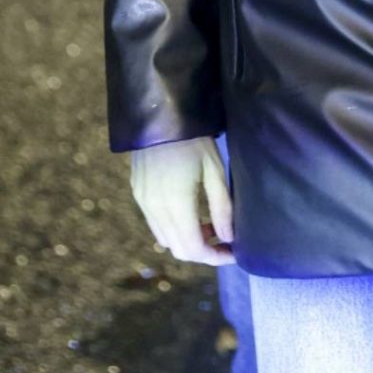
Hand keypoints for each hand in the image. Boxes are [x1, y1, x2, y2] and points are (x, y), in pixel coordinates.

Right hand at [128, 135, 233, 266]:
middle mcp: (154, 207)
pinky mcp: (138, 193)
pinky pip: (156, 225)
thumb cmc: (194, 140)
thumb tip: (228, 238)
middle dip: (204, 252)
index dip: (216, 257)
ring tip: (211, 226)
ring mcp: (143, 201)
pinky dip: (175, 229)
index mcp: (176, 203)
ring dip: (189, 241)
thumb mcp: (215, 171)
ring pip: (166, 239)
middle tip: (225, 242)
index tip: (234, 253)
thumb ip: (222, 208)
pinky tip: (191, 214)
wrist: (161, 115)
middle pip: (179, 250)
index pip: (194, 248)